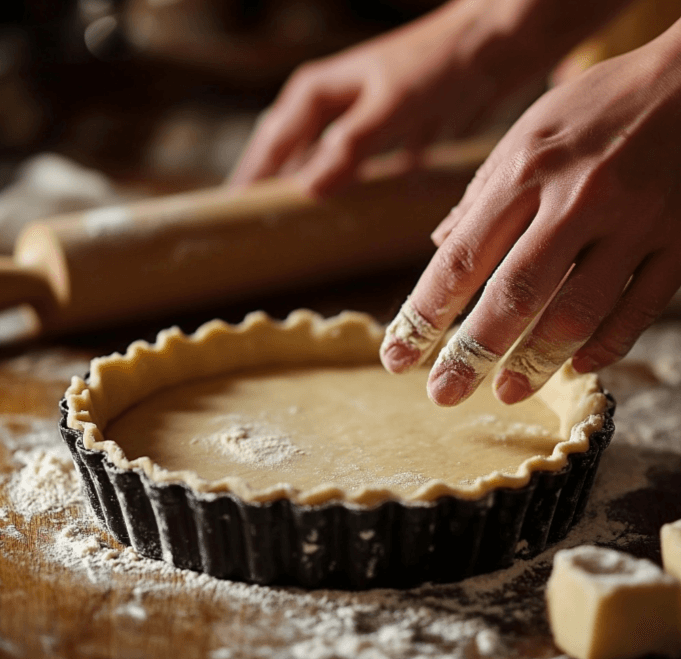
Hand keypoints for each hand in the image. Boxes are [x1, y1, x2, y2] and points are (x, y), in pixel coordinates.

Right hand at [227, 0, 551, 197]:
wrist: (492, 46)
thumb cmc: (435, 67)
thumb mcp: (387, 109)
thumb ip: (346, 149)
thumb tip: (305, 191)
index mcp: (314, 95)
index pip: (270, 146)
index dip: (251, 181)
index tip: (232, 217)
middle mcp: (328, 106)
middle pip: (287, 154)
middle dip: (271, 188)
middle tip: (258, 229)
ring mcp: (356, 121)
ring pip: (319, 164)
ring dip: (308, 192)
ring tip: (296, 229)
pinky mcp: (385, 135)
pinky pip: (355, 171)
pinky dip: (349, 191)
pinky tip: (349, 214)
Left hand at [380, 23, 680, 405]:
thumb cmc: (597, 107)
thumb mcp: (527, 133)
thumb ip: (483, 194)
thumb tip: (443, 247)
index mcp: (526, 170)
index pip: (462, 259)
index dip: (424, 315)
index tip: (398, 355)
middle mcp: (577, 199)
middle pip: (515, 296)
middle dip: (472, 355)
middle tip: (443, 393)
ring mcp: (635, 222)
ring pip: (578, 313)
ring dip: (537, 362)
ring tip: (507, 391)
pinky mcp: (680, 241)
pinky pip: (638, 309)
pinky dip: (604, 346)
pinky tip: (576, 365)